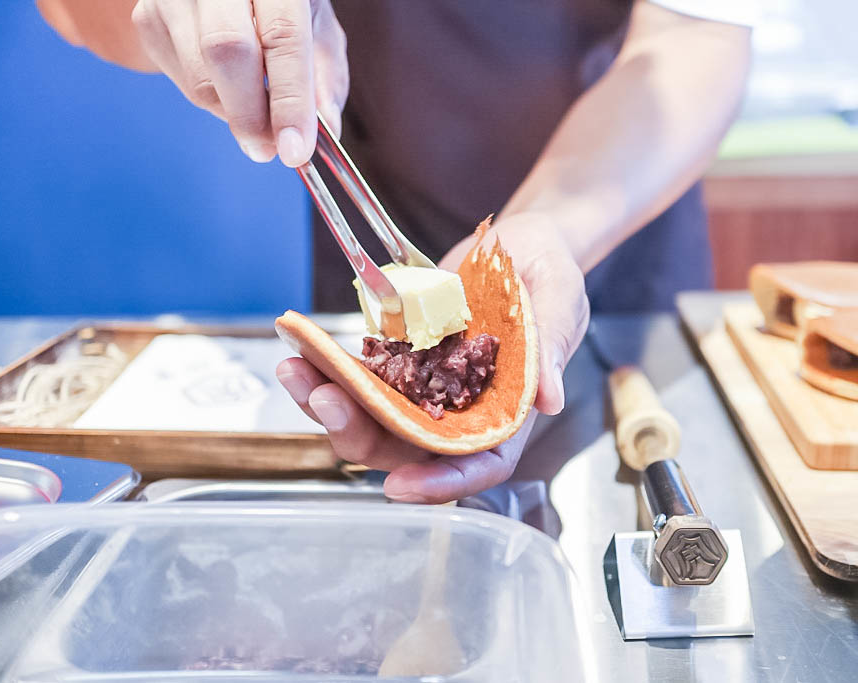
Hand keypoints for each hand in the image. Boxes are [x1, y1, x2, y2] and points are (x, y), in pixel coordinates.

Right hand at [131, 0, 347, 165]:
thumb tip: (326, 130)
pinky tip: (230, 88)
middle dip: (251, 116)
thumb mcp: (319, 27)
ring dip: (233, 114)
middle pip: (227, 52)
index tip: (295, 149)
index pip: (282, 37)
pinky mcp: (148, 19)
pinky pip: (181, 82)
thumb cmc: (282, 3)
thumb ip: (325, 76)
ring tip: (257, 117)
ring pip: (199, 76)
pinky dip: (212, 101)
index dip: (290, 100)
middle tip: (269, 149)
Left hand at [276, 214, 588, 502]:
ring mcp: (426, 387)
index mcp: (505, 412)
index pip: (477, 465)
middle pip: (407, 448)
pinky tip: (300, 347)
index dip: (441, 483)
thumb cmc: (551, 276)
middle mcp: (460, 410)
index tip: (399, 486)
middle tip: (324, 401)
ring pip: (372, 418)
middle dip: (361, 434)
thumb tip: (550, 401)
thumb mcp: (561, 302)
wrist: (520, 244)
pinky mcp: (400, 359)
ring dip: (330, 403)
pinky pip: (360, 376)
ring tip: (296, 369)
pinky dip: (328, 368)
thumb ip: (551, 349)